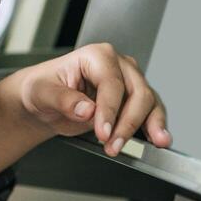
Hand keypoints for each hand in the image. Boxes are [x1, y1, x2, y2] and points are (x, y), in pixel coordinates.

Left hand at [10, 42, 171, 155]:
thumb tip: (87, 109)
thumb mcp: (42, 93)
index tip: (103, 132)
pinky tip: (158, 140)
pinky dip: (156, 127)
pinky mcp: (134, 101)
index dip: (110, 110)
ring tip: (150, 144)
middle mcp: (118, 65)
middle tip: (112, 144)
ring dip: (149, 126)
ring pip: (149, 103)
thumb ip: (63, 100)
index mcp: (95, 56)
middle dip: (128, 122)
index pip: (111, 83)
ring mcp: (129, 82)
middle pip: (137, 92)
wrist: (44, 102)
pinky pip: (151, 113)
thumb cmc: (42, 89)